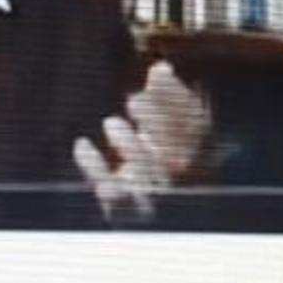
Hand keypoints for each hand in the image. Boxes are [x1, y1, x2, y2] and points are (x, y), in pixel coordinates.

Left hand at [72, 62, 210, 223]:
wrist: (146, 215)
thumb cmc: (157, 163)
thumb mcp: (165, 132)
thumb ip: (167, 101)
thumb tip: (161, 67)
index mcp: (200, 158)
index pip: (199, 128)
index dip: (178, 98)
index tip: (157, 72)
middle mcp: (182, 181)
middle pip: (178, 151)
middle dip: (156, 121)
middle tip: (133, 99)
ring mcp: (155, 198)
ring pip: (150, 176)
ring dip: (131, 146)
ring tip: (112, 123)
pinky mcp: (126, 212)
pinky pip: (113, 194)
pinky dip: (96, 169)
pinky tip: (82, 146)